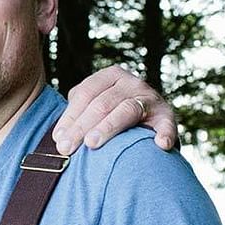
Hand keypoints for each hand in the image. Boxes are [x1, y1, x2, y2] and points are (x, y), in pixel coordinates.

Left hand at [52, 65, 177, 155]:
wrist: (152, 120)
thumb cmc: (113, 115)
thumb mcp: (95, 106)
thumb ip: (78, 115)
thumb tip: (59, 139)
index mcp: (110, 76)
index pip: (85, 94)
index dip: (69, 117)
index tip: (58, 139)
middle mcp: (131, 83)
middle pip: (101, 103)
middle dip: (81, 127)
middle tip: (66, 148)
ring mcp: (150, 97)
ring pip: (125, 111)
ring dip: (107, 128)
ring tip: (92, 144)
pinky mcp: (166, 115)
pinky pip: (166, 123)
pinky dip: (165, 132)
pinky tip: (160, 144)